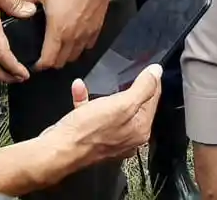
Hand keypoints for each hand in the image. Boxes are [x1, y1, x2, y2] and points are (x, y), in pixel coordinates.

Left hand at [20, 0, 114, 70]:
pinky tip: (74, 37)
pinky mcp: (98, 28)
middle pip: (61, 63)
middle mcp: (74, 38)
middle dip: (51, 62)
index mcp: (58, 31)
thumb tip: (14, 10)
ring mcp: (87, 34)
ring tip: (58, 46)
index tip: (32, 62)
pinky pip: (87, 46)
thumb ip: (24, 0)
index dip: (38, 66)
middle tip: (43, 53)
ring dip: (65, 56)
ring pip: (75, 56)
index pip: (48, 61)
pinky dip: (79, 47)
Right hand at [41, 65, 162, 171]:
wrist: (59, 150)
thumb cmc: (90, 129)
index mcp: (140, 129)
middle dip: (130, 87)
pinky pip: (93, 114)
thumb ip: (142, 87)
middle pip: (135, 105)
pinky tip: (79, 88)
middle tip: (127, 70)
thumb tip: (157, 72)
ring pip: (113, 109)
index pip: (153, 100)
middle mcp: (128, 136)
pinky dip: (87, 101)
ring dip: (106, 93)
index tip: (149, 66)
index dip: (151, 81)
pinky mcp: (92, 137)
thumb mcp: (122, 103)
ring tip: (103, 79)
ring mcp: (110, 138)